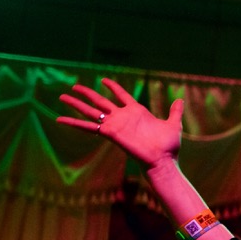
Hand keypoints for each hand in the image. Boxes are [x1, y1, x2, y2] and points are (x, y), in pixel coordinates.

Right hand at [57, 78, 183, 169]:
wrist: (162, 160)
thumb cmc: (168, 146)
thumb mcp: (173, 124)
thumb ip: (175, 111)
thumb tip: (180, 99)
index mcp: (136, 112)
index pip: (121, 95)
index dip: (113, 87)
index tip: (104, 79)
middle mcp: (122, 117)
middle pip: (100, 102)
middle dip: (87, 94)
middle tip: (74, 86)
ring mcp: (114, 125)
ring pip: (91, 111)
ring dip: (76, 104)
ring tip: (62, 96)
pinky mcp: (109, 133)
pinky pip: (88, 127)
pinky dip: (74, 124)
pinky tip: (60, 119)